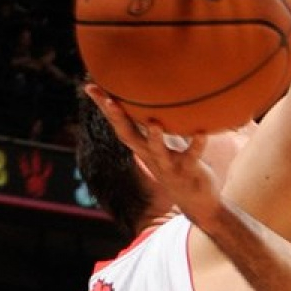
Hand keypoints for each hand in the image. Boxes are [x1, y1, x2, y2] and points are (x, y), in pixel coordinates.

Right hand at [83, 84, 224, 220]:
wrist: (196, 203)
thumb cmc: (177, 168)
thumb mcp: (160, 147)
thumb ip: (154, 126)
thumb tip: (151, 103)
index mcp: (143, 148)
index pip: (119, 125)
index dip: (104, 108)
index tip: (89, 87)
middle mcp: (151, 156)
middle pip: (129, 137)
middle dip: (118, 118)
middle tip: (109, 99)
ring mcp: (169, 165)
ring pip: (158, 151)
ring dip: (155, 138)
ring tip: (154, 123)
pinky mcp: (189, 171)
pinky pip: (192, 157)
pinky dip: (197, 145)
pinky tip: (201, 132)